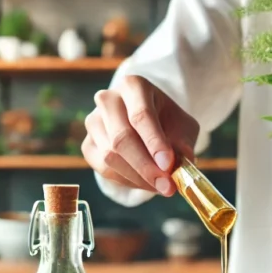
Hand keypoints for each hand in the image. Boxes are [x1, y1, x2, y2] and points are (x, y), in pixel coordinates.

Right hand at [81, 75, 199, 196]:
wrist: (147, 121)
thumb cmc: (166, 121)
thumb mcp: (183, 127)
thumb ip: (183, 145)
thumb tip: (179, 167)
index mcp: (133, 86)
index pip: (141, 115)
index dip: (154, 143)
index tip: (168, 165)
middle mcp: (108, 100)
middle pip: (121, 138)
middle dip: (146, 167)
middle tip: (166, 186)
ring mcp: (93, 122)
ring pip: (110, 157)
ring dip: (138, 178)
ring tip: (161, 186)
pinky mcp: (87, 145)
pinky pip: (103, 169)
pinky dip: (126, 181)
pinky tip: (145, 183)